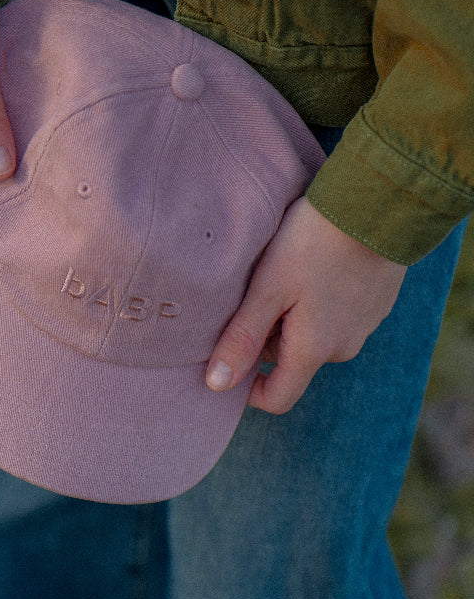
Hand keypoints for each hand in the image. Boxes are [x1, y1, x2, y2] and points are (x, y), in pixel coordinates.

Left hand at [205, 198, 407, 413]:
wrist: (381, 200)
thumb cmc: (315, 241)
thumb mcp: (268, 287)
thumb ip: (242, 338)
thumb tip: (217, 385)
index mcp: (314, 351)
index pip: (276, 399)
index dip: (248, 388)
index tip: (233, 353)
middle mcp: (343, 349)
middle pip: (291, 362)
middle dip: (269, 337)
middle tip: (261, 291)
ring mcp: (364, 328)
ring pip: (313, 339)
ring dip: (294, 318)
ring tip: (290, 274)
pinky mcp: (376, 306)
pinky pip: (336, 318)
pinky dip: (319, 303)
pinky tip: (317, 267)